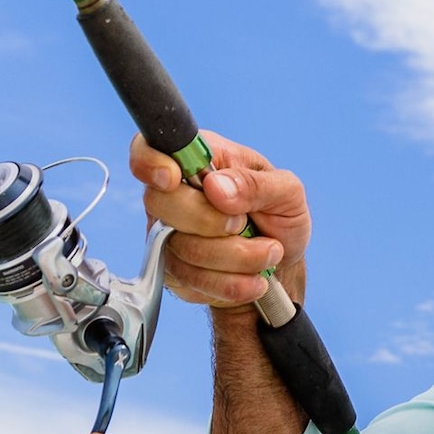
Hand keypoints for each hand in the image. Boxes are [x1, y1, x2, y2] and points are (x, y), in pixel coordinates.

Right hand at [131, 131, 309, 307]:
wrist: (283, 261)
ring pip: (181, 249)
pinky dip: (231, 283)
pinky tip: (253, 277)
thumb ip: (254, 184)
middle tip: (245, 223)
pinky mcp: (174, 271)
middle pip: (159, 202)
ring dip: (235, 257)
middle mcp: (174, 194)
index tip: (173, 179)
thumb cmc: (280, 215)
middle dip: (210, 221)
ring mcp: (168, 234)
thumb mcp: (286, 191)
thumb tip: (216, 187)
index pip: (147, 150)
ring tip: (268, 252)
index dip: (150, 163)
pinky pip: (191, 280)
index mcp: (197, 159)